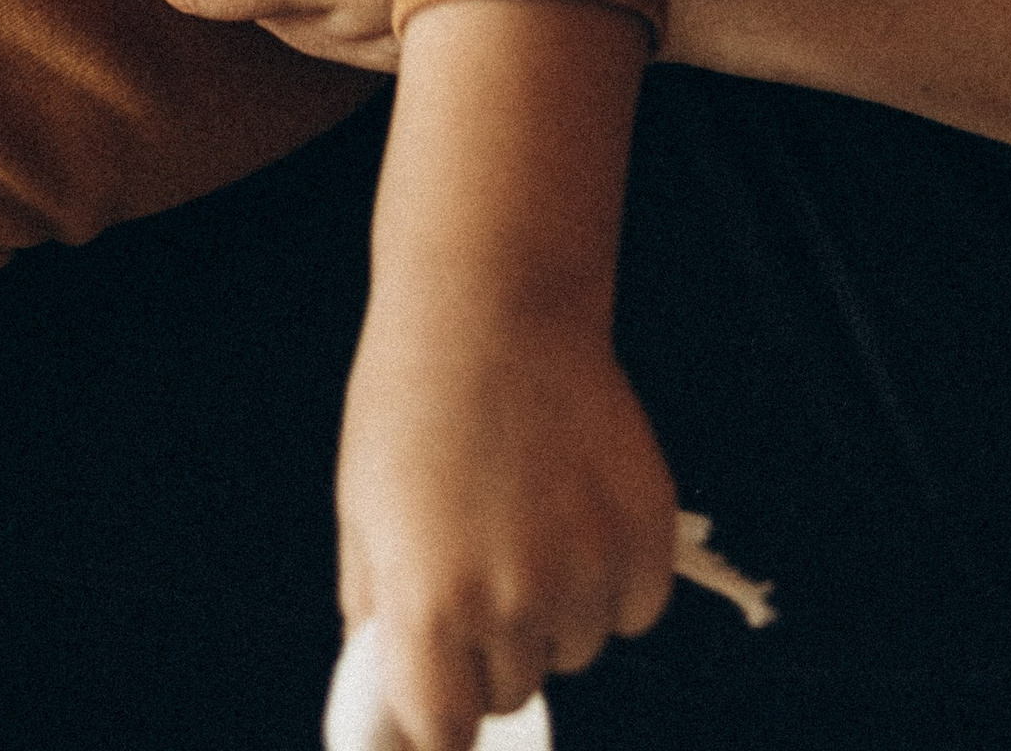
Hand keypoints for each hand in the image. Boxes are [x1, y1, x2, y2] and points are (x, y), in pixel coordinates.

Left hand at [338, 292, 673, 747]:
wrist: (493, 303)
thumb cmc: (414, 399)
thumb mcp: (363, 510)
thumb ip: (377, 614)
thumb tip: (394, 694)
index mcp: (426, 604)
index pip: (442, 731)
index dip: (437, 720)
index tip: (440, 699)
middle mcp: (512, 602)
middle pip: (510, 690)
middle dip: (490, 648)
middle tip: (476, 561)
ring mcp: (587, 572)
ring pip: (573, 648)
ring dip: (552, 609)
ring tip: (523, 512)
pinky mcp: (646, 537)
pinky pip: (634, 609)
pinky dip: (612, 580)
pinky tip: (576, 508)